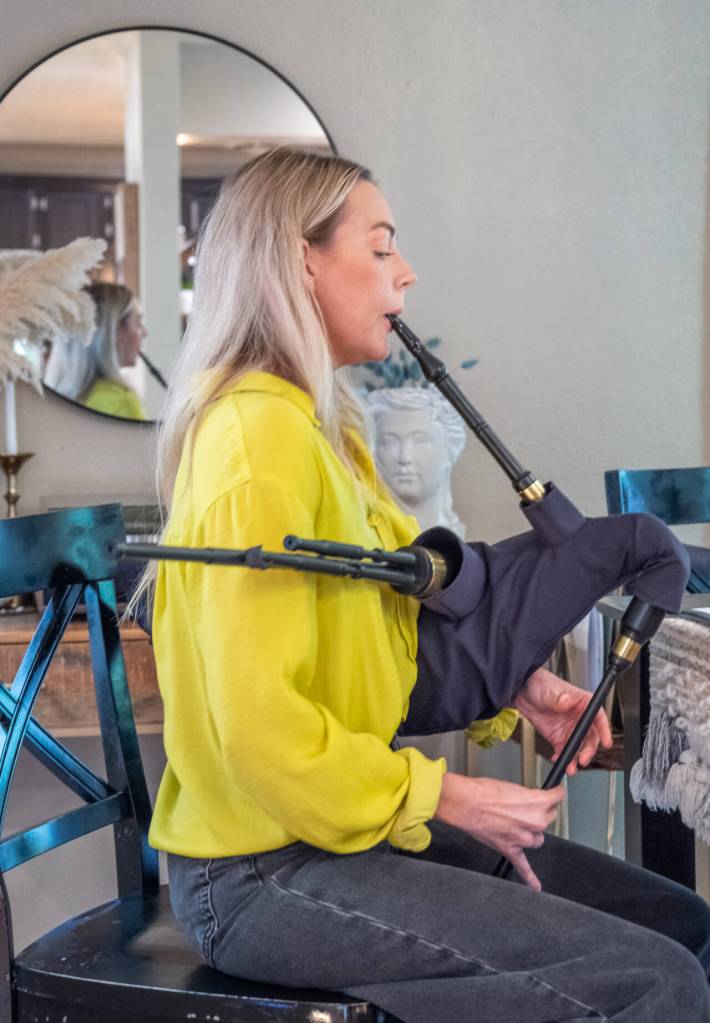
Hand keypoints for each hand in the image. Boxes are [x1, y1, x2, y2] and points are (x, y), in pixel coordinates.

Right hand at [434, 772, 563, 889]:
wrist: (466, 803)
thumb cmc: (485, 792)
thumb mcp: (513, 787)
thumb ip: (528, 797)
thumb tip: (532, 801)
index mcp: (538, 803)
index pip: (557, 798)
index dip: (554, 793)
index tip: (554, 793)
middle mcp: (535, 822)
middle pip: (549, 818)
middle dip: (540, 811)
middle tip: (526, 806)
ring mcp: (523, 839)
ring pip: (538, 838)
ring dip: (532, 832)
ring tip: (518, 824)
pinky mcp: (510, 850)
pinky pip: (524, 867)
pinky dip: (530, 878)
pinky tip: (536, 886)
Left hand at [513, 667, 612, 774]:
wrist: (522, 692)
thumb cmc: (541, 684)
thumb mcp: (551, 690)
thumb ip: (560, 698)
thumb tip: (567, 702)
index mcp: (583, 703)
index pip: (598, 718)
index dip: (604, 730)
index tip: (605, 742)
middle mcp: (579, 718)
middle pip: (590, 737)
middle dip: (588, 750)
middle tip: (583, 759)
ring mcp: (569, 729)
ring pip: (578, 747)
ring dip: (575, 759)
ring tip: (570, 767)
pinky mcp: (558, 737)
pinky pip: (563, 751)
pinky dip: (562, 758)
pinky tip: (558, 761)